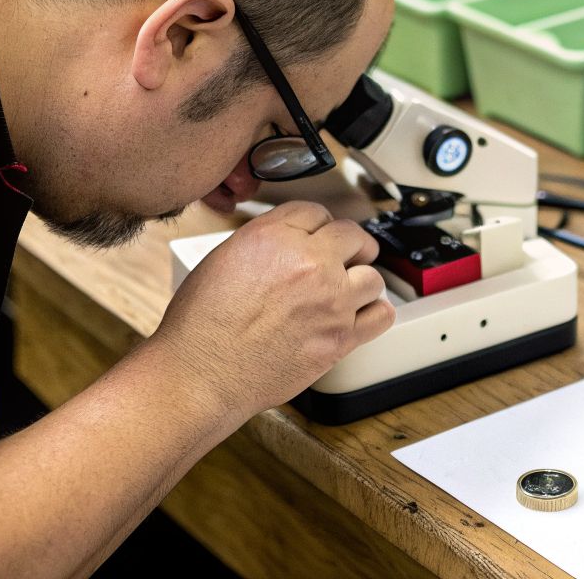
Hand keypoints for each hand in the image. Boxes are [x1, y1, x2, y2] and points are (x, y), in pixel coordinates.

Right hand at [149, 201, 394, 418]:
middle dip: (349, 245)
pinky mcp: (340, 337)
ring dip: (361, 282)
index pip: (315, 211)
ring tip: (347, 292)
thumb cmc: (202, 325)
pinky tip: (362, 315)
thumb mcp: (223, 259)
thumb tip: (287, 244)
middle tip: (346, 256)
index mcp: (273, 237)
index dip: (319, 224)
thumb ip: (264, 244)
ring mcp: (330, 300)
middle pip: (352, 235)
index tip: (321, 235)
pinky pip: (381, 315)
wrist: (204, 372)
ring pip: (372, 276)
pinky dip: (374, 313)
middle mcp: (307, 262)